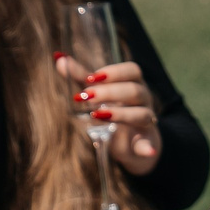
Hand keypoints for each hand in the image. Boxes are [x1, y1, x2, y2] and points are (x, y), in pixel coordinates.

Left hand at [59, 59, 162, 176]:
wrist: (130, 143)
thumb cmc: (113, 110)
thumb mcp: (96, 93)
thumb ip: (80, 77)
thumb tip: (59, 58)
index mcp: (133, 84)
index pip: (132, 71)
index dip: (114, 72)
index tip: (92, 77)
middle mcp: (143, 100)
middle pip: (135, 90)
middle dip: (110, 92)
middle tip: (87, 97)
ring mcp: (146, 121)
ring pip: (142, 114)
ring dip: (121, 114)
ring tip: (98, 115)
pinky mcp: (146, 142)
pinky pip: (150, 144)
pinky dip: (148, 147)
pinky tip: (147, 151)